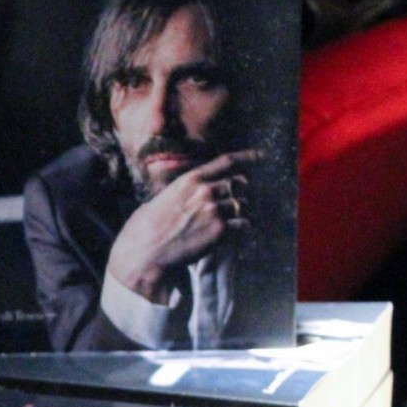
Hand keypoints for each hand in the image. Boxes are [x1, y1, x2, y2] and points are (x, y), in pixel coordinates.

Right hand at [106, 148, 258, 302]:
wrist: (146, 251)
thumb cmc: (146, 227)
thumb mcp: (163, 198)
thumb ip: (183, 192)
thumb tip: (192, 194)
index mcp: (190, 179)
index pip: (225, 161)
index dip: (247, 156)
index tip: (261, 156)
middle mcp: (204, 191)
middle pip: (239, 184)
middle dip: (241, 192)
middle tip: (238, 201)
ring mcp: (213, 210)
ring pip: (242, 205)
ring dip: (242, 212)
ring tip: (235, 220)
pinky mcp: (219, 231)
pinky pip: (243, 224)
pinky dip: (242, 228)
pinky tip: (236, 232)